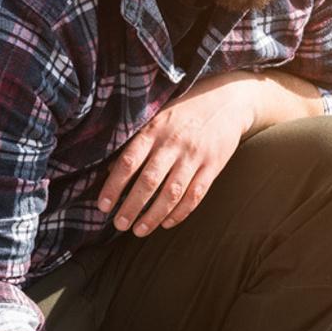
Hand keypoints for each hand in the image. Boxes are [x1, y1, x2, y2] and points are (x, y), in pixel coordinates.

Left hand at [97, 75, 255, 236]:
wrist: (228, 100)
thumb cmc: (183, 112)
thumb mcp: (156, 119)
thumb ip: (135, 143)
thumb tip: (109, 171)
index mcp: (154, 130)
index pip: (128, 161)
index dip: (114, 185)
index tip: (103, 205)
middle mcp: (173, 144)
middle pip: (149, 181)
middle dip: (131, 206)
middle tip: (119, 224)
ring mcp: (195, 156)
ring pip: (172, 193)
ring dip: (153, 216)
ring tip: (139, 230)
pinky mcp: (213, 166)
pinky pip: (195, 195)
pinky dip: (180, 213)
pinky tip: (166, 223)